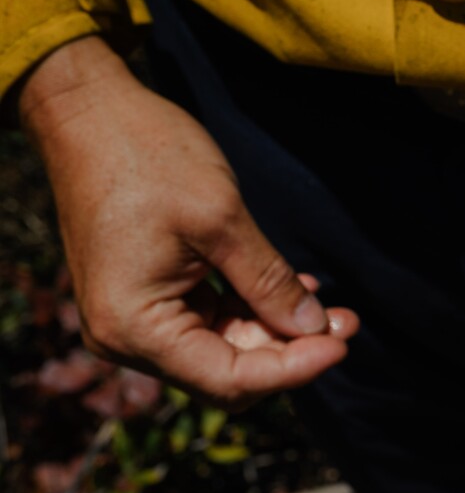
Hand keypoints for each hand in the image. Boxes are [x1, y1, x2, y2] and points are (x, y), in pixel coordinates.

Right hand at [17, 37, 357, 408]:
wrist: (90, 112)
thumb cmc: (146, 155)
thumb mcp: (222, 220)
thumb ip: (268, 282)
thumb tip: (313, 329)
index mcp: (134, 326)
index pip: (228, 380)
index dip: (292, 369)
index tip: (343, 347)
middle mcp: (127, 335)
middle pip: (227, 371)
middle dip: (290, 350)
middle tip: (348, 322)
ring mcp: (136, 318)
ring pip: (223, 348)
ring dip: (278, 330)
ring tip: (335, 309)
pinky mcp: (149, 296)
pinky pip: (210, 319)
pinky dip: (253, 308)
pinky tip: (297, 290)